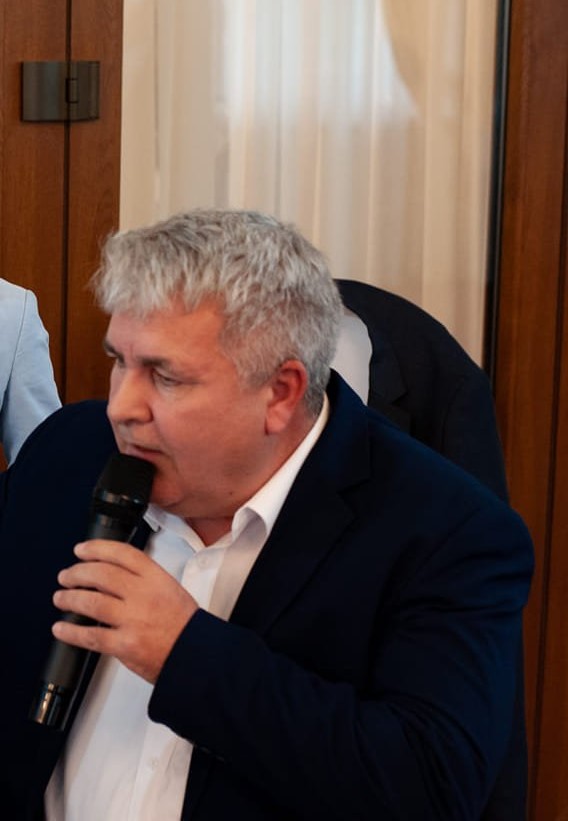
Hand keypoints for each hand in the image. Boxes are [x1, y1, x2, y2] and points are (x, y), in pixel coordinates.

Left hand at [52, 540, 197, 682]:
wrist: (194, 655)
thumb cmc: (184, 625)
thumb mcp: (170, 589)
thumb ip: (143, 580)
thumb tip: (112, 573)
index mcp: (156, 579)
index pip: (122, 553)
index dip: (97, 548)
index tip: (82, 550)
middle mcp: (143, 595)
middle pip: (102, 574)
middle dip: (77, 572)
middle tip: (67, 575)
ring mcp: (133, 620)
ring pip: (92, 602)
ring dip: (70, 598)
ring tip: (61, 597)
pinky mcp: (125, 645)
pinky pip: (90, 636)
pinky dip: (71, 632)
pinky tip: (62, 628)